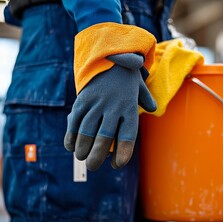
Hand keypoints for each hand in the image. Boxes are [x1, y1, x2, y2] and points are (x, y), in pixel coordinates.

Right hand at [64, 53, 156, 170]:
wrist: (109, 53)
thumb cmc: (125, 75)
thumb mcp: (139, 86)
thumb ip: (147, 99)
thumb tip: (152, 108)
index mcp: (129, 109)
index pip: (128, 138)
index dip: (123, 154)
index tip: (117, 164)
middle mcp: (113, 108)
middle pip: (104, 139)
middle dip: (96, 158)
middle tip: (93, 166)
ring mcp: (96, 103)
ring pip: (86, 132)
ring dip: (82, 149)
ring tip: (82, 157)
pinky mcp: (82, 100)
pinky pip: (74, 121)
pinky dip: (71, 136)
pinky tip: (70, 146)